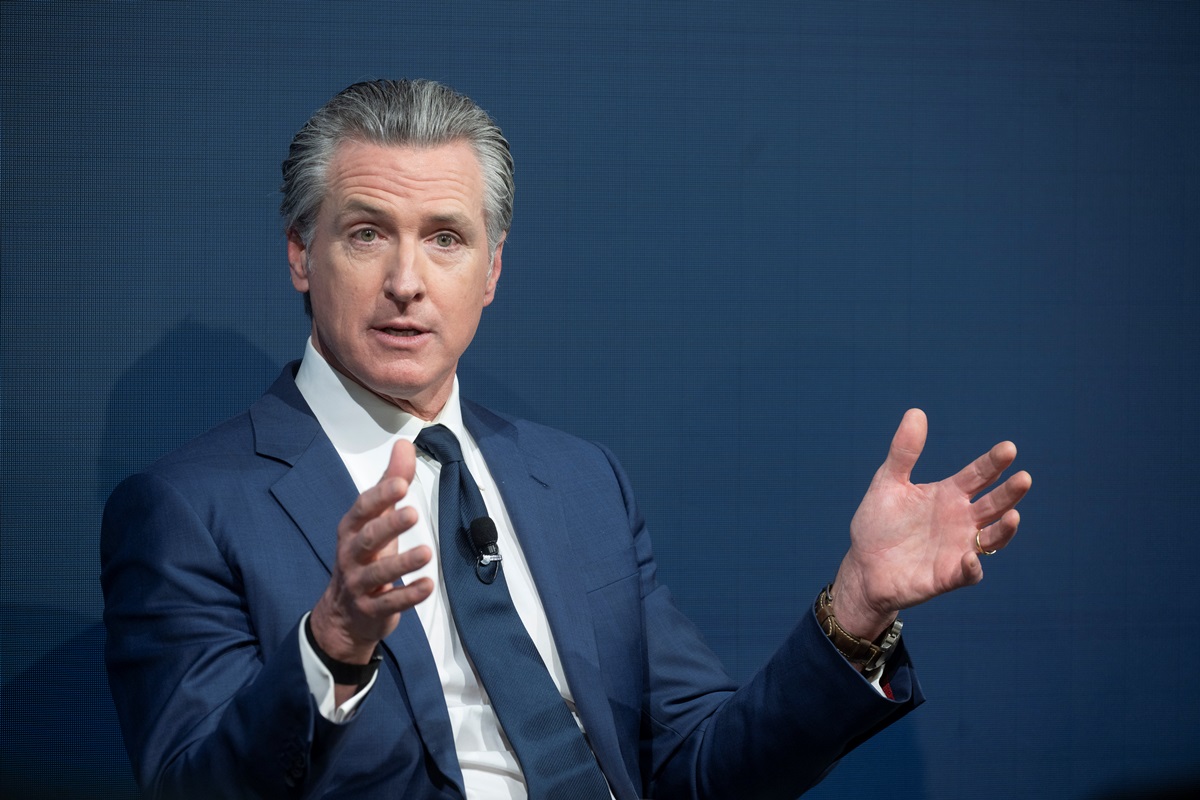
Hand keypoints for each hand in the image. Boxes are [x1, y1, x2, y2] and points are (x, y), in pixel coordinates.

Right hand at [310, 439, 433, 665]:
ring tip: (427, 552)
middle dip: (389, 526)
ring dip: (402, 563)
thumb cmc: (366, 556)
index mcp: (352, 529)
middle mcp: (351, 555)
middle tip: (412, 513)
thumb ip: (391, 482)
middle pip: (367, 539)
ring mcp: (359, 585)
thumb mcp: (376, 519)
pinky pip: (389, 603)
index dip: (380, 496)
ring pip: (378, 574)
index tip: (400, 483)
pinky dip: (408, 595)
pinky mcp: (371, 610)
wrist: (343, 615)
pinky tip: (428, 586)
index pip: (363, 509)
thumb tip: (404, 444)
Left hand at [832, 409, 1031, 639]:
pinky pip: (968, 573)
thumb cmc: (877, 524)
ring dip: (1004, 529)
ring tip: (1013, 515)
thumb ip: (904, 452)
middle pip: (993, 504)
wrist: (863, 567)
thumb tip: (916, 412)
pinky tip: (971, 558)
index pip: (978, 475)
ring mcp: (957, 548)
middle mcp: (960, 520)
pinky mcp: (947, 576)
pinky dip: (973, 567)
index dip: (993, 463)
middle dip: (1010, 492)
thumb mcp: (888, 483)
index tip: (1009, 448)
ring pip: (992, 538)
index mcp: (948, 495)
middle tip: (1023, 478)